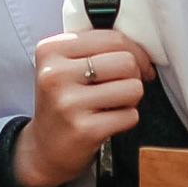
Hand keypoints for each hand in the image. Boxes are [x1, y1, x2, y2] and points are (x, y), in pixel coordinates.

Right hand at [17, 28, 155, 186]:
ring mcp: (68, 103)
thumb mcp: (65, 65)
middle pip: (126, 61)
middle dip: (133, 75)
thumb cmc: (63, 101)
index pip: (112, 38)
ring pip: (133, 87)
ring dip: (131, 98)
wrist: (45, 148)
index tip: (138, 63)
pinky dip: (127, 119)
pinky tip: (108, 121)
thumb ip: (95, 47)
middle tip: (122, 86)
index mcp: (51, 50)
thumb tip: (142, 46)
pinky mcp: (84, 129)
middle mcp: (56, 74)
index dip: (134, 50)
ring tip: (113, 104)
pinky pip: (130, 115)